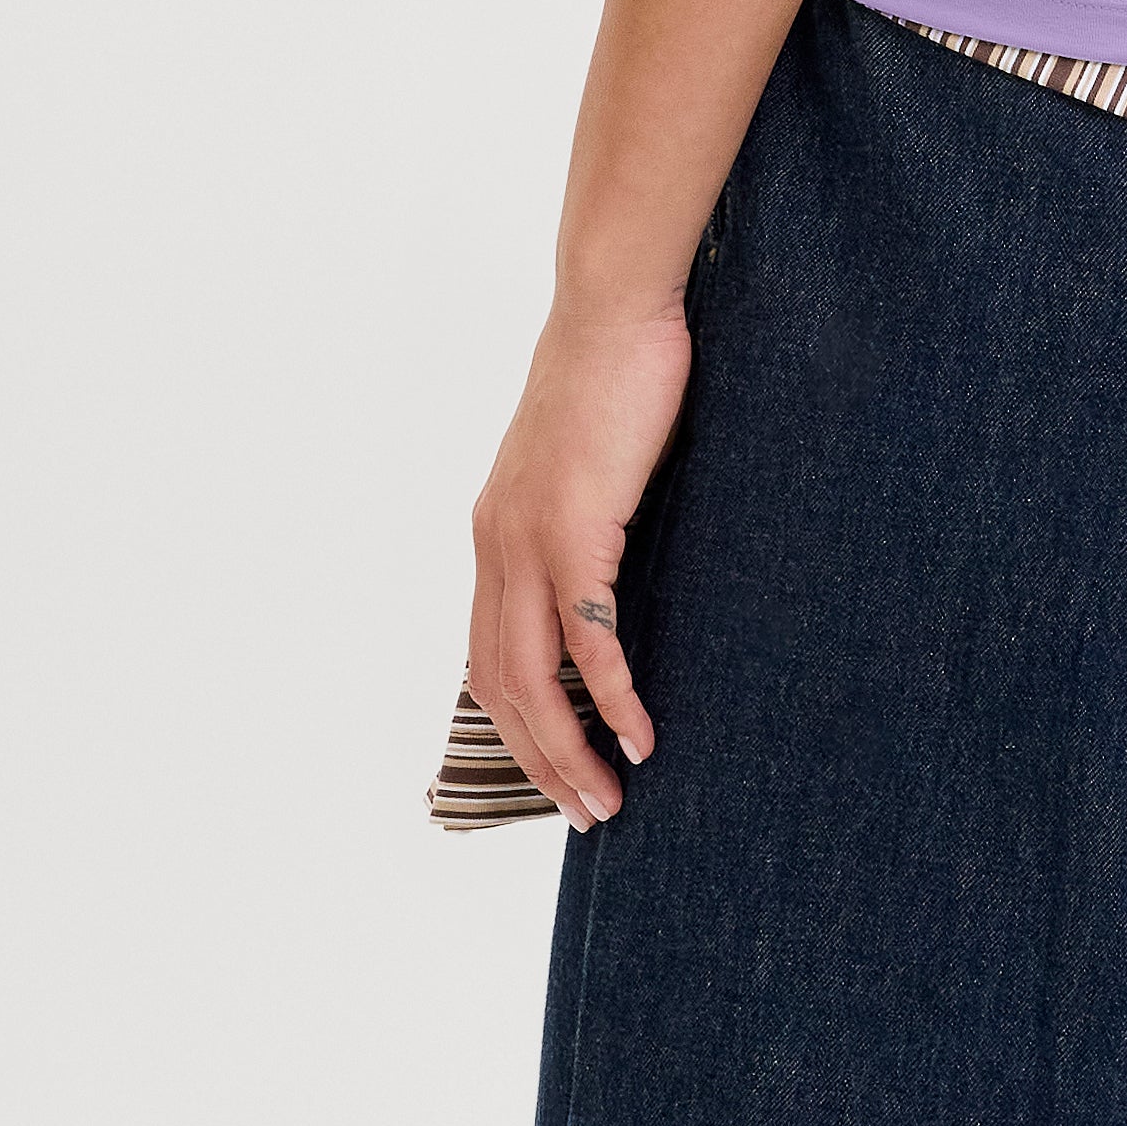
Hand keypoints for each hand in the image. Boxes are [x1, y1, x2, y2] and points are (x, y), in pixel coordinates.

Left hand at [467, 297, 691, 818]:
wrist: (613, 312)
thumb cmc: (614, 381)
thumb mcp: (585, 469)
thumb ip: (584, 523)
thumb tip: (612, 573)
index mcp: (494, 536)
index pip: (487, 657)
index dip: (518, 727)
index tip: (559, 774)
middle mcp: (495, 547)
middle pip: (500, 686)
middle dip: (541, 762)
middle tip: (588, 813)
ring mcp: (527, 541)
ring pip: (532, 677)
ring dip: (569, 748)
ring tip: (610, 798)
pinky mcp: (574, 528)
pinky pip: (586, 637)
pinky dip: (611, 696)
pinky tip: (639, 734)